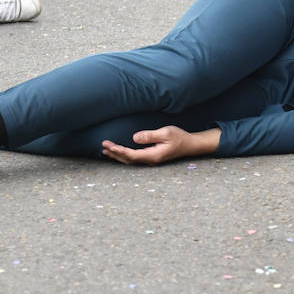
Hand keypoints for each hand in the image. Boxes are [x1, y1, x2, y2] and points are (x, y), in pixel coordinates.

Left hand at [100, 126, 218, 164]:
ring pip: (130, 160)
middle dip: (115, 153)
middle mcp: (151, 160)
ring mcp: (151, 159)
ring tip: (106, 150)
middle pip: (128, 159)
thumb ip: (150, 136)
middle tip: (103, 146)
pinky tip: (119, 152)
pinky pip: (135, 158)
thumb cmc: (179, 137)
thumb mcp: (166, 133)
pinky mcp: (151, 156)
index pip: (132, 155)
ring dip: (118, 155)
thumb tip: (134, 138)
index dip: (119, 151)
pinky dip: (124, 155)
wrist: (190, 145)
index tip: (109, 145)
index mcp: (153, 155)